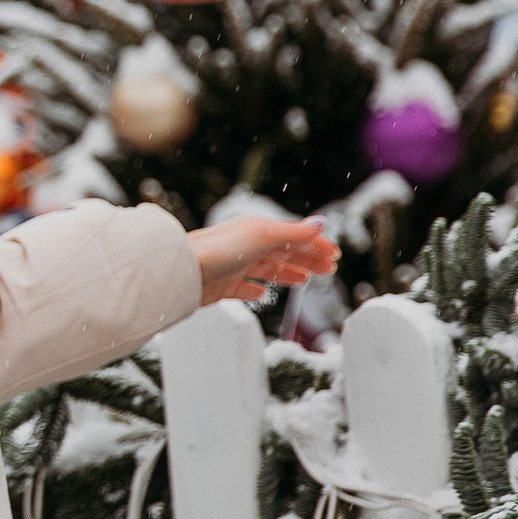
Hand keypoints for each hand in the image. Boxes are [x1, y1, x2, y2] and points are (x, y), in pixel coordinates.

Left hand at [188, 215, 339, 306]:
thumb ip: (294, 234)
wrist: (183, 271)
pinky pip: (244, 289)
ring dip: (288, 273)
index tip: (334, 256)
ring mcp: (234, 266)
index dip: (315, 246)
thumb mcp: (262, 237)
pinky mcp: (222, 286)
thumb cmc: (219, 250)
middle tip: (328, 270)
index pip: (294, 237)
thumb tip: (322, 224)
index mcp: (257, 231)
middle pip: (284, 253)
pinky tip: (264, 295)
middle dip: (307, 260)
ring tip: (304, 279)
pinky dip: (256, 291)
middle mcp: (246, 246)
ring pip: (268, 270)